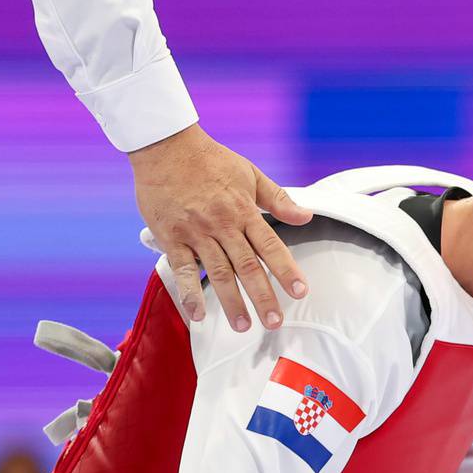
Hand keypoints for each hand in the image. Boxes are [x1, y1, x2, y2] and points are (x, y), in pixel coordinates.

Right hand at [129, 124, 312, 331]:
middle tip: (274, 321)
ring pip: (218, 273)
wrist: (166, 146)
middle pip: (247, 266)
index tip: (300, 292)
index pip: (271, 246)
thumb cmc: (209, 159)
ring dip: (231, 302)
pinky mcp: (171, 238)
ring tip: (243, 326)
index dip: (286, 270)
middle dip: (263, 296)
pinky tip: (198, 315)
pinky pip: (182, 270)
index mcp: (243, 210)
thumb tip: (306, 216)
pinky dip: (190, 293)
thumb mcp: (250, 173)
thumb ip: (278, 199)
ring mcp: (196, 233)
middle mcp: (222, 224)